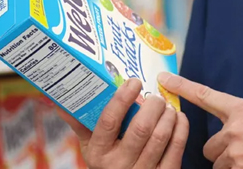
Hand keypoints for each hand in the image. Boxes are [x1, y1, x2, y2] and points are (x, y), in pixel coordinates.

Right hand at [57, 78, 189, 168]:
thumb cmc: (106, 162)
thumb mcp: (89, 147)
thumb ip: (80, 124)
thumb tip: (61, 101)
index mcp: (99, 153)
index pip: (109, 121)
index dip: (122, 99)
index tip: (133, 82)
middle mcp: (119, 165)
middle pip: (141, 129)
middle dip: (152, 106)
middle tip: (155, 95)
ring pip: (160, 137)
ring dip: (168, 115)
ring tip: (167, 105)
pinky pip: (176, 149)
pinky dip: (181, 129)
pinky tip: (178, 118)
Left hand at [158, 73, 242, 168]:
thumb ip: (241, 118)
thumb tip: (226, 126)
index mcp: (242, 109)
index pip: (204, 95)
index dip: (181, 86)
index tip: (163, 80)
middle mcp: (235, 129)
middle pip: (208, 145)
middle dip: (222, 152)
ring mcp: (236, 153)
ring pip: (218, 163)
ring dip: (231, 165)